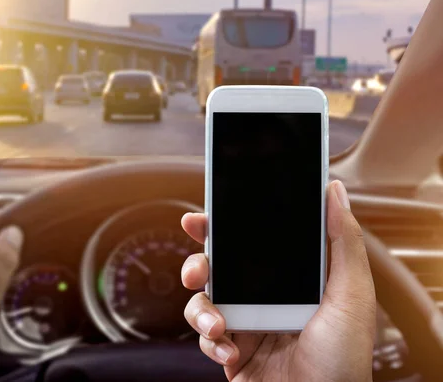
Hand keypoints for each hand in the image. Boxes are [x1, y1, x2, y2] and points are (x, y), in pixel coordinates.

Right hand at [181, 180, 375, 381]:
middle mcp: (262, 298)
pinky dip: (211, 342)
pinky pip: (205, 336)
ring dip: (201, 310)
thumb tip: (336, 192)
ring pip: (202, 301)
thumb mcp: (352, 294)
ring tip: (218, 325)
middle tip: (197, 270)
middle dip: (198, 263)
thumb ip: (343, 242)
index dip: (223, 228)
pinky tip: (230, 351)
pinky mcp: (231, 350)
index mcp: (288, 280)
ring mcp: (244, 324)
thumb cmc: (345, 358)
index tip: (202, 218)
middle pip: (217, 268)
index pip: (251, 245)